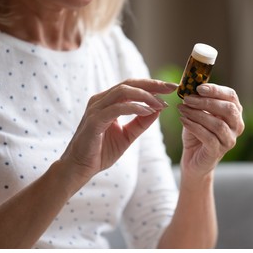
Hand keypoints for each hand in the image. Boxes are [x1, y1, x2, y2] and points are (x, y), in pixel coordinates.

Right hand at [60, 79, 176, 181]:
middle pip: (129, 84)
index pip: (132, 86)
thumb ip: (141, 122)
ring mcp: (96, 109)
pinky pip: (117, 108)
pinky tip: (148, 111)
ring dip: (146, 95)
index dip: (152, 85)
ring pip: (123, 92)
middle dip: (152, 84)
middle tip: (171, 88)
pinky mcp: (94, 121)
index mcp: (107, 102)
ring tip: (161, 103)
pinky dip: (135, 108)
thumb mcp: (127, 135)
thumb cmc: (101, 152)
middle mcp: (100, 100)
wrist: (80, 168)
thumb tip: (159, 109)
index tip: (171, 88)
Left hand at [177, 83, 243, 176]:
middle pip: (228, 109)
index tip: (198, 87)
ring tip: (182, 109)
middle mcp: (237, 126)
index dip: (216, 90)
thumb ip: (198, 101)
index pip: (231, 96)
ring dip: (197, 114)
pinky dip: (194, 127)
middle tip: (187, 99)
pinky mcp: (218, 152)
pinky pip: (208, 137)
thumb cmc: (197, 133)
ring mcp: (229, 140)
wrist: (193, 159)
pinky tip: (183, 120)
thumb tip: (190, 85)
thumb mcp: (198, 113)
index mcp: (234, 112)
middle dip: (206, 102)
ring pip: (217, 124)